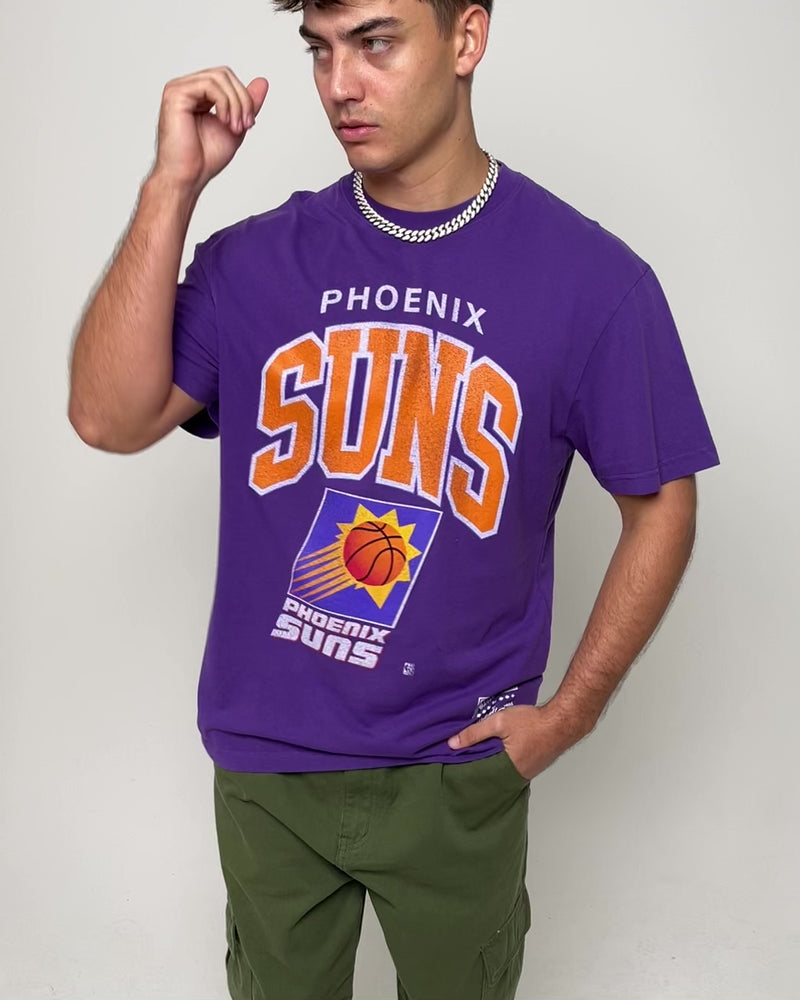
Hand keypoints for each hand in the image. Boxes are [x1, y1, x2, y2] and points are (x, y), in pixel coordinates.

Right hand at [150, 67, 269, 196]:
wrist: (187, 177)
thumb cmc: (204, 159)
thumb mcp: (235, 126)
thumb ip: (246, 104)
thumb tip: (263, 81)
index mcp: (198, 95)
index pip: (227, 80)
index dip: (244, 98)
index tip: (249, 124)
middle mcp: (187, 89)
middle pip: (224, 74)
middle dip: (242, 99)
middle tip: (245, 125)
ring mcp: (178, 89)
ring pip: (219, 77)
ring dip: (235, 103)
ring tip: (235, 128)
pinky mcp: (176, 94)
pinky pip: (209, 85)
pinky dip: (224, 103)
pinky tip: (223, 122)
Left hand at [447, 703, 587, 781]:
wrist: (563, 721)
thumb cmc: (533, 722)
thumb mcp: (499, 722)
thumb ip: (475, 733)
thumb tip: (452, 744)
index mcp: (509, 769)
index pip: (482, 775)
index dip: (469, 769)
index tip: (456, 766)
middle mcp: (519, 775)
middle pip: (492, 774)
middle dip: (481, 767)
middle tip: (466, 760)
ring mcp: (528, 772)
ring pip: (504, 770)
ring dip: (494, 762)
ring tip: (482, 753)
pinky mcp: (535, 765)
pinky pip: (514, 766)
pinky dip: (506, 759)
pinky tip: (502, 750)